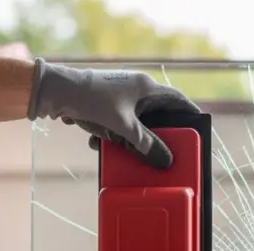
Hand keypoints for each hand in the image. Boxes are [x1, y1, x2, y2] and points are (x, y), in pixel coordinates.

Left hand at [26, 58, 199, 168]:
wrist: (54, 91)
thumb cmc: (92, 101)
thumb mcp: (122, 126)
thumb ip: (145, 144)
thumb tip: (165, 160)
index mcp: (145, 87)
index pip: (177, 100)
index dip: (189, 114)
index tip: (199, 128)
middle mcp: (135, 88)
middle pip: (156, 115)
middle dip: (157, 135)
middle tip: (165, 150)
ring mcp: (118, 96)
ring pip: (135, 122)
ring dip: (130, 139)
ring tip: (127, 151)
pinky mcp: (103, 104)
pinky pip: (117, 123)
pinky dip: (113, 135)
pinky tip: (101, 143)